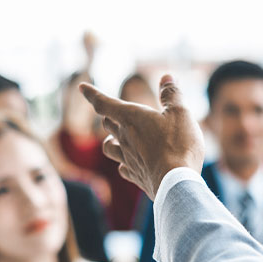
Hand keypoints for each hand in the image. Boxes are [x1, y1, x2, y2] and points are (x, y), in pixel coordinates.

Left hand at [79, 75, 204, 199]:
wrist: (176, 183)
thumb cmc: (179, 145)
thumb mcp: (180, 113)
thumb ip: (172, 94)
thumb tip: (166, 77)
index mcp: (131, 118)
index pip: (104, 103)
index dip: (92, 94)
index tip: (81, 87)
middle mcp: (125, 138)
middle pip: (108, 124)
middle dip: (109, 115)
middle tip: (112, 112)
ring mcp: (128, 159)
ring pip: (109, 147)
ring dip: (111, 140)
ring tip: (116, 139)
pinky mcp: (136, 176)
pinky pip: (122, 167)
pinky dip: (124, 162)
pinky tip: (129, 163)